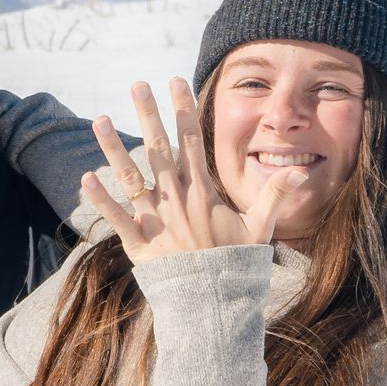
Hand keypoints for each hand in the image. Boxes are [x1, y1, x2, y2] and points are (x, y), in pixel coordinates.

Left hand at [80, 79, 293, 259]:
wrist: (214, 304)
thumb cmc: (236, 264)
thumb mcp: (260, 228)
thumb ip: (276, 195)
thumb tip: (301, 170)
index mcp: (203, 192)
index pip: (192, 141)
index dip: (184, 109)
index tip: (176, 82)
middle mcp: (176, 200)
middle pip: (159, 149)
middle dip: (148, 114)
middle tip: (137, 84)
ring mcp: (156, 220)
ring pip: (131, 177)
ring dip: (114, 148)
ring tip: (100, 120)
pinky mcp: (139, 244)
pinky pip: (116, 219)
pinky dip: (100, 200)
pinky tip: (85, 178)